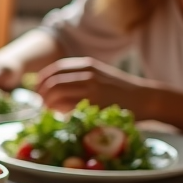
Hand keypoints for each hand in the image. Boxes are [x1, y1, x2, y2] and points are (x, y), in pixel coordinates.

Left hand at [36, 57, 151, 113]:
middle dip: (42, 96)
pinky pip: (68, 109)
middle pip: (52, 83)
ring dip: (48, 105)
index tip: (37, 90)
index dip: (41, 81)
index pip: (54, 70)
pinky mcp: (95, 105)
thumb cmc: (121, 90)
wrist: (145, 98)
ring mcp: (91, 90)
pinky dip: (60, 113)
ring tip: (49, 112)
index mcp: (87, 65)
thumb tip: (52, 87)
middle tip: (41, 105)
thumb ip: (79, 77)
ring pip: (57, 96)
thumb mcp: (99, 75)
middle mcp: (87, 75)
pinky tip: (61, 118)